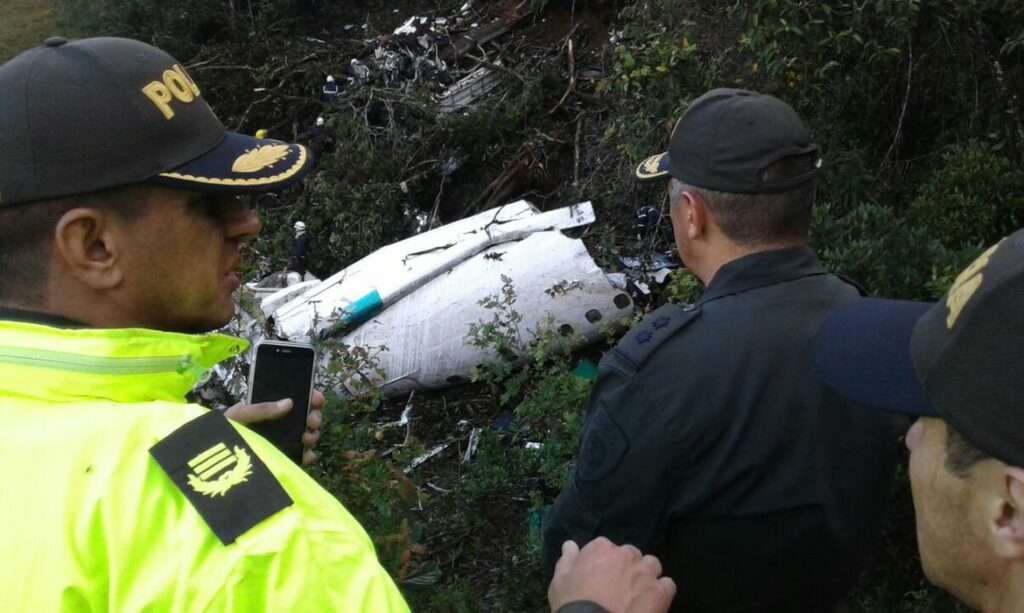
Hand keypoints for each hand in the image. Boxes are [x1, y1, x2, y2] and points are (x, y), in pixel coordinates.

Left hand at [224, 389, 324, 465]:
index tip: (317, 399)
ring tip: (307, 438)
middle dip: (314, 417)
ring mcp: (282, 442)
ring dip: (312, 435)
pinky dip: (309, 456)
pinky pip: (301, 456)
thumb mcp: (238, 414)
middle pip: (306, 417)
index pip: (295, 398)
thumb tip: (289, 403)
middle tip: (312, 421)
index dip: (310, 397)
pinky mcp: (283, 459)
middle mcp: (279, 424)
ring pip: (306, 435)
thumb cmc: (223, 431)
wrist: (213, 461)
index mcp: (270, 408)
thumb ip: (261, 409)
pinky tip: (308, 456)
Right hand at [548, 538, 675, 612]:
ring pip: (652, 565)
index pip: (605, 547)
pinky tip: (652, 602)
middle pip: (630, 555)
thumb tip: (570, 544)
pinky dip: (662, 591)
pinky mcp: (660, 593)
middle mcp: (626, 555)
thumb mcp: (559, 581)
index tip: (599, 576)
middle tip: (618, 586)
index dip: (602, 563)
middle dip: (626, 567)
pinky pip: (667, 585)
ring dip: (646, 575)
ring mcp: (645, 573)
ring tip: (638, 592)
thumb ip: (567, 560)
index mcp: (601, 548)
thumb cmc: (572, 604)